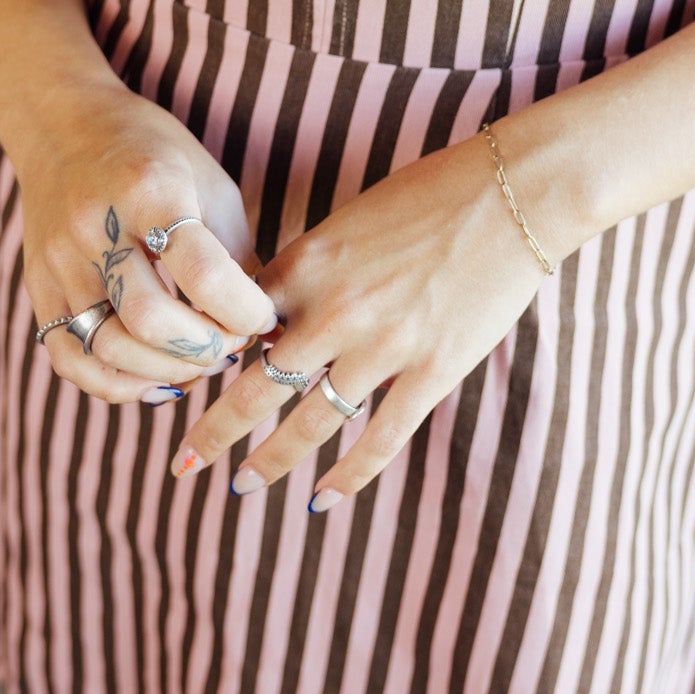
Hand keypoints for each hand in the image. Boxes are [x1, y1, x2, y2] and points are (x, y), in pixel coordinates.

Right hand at [15, 74, 279, 405]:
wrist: (63, 125)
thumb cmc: (152, 153)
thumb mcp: (208, 183)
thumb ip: (234, 255)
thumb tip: (269, 330)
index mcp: (150, 189)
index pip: (202, 272)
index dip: (243, 310)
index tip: (262, 317)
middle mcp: (97, 226)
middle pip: (149, 319)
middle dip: (204, 349)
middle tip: (230, 344)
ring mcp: (60, 260)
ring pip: (109, 347)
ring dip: (166, 371)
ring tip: (197, 360)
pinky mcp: (39, 286)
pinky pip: (70, 358)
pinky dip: (116, 384)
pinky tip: (153, 378)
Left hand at [167, 124, 571, 506]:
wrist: (511, 193)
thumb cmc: (433, 193)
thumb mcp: (351, 220)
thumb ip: (314, 268)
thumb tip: (281, 309)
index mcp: (308, 265)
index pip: (238, 325)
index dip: (208, 359)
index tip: (183, 384)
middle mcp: (333, 311)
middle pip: (256, 387)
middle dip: (214, 431)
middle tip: (184, 463)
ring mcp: (382, 346)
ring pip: (309, 423)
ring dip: (271, 461)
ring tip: (243, 487)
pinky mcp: (431, 371)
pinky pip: (380, 438)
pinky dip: (347, 476)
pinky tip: (321, 500)